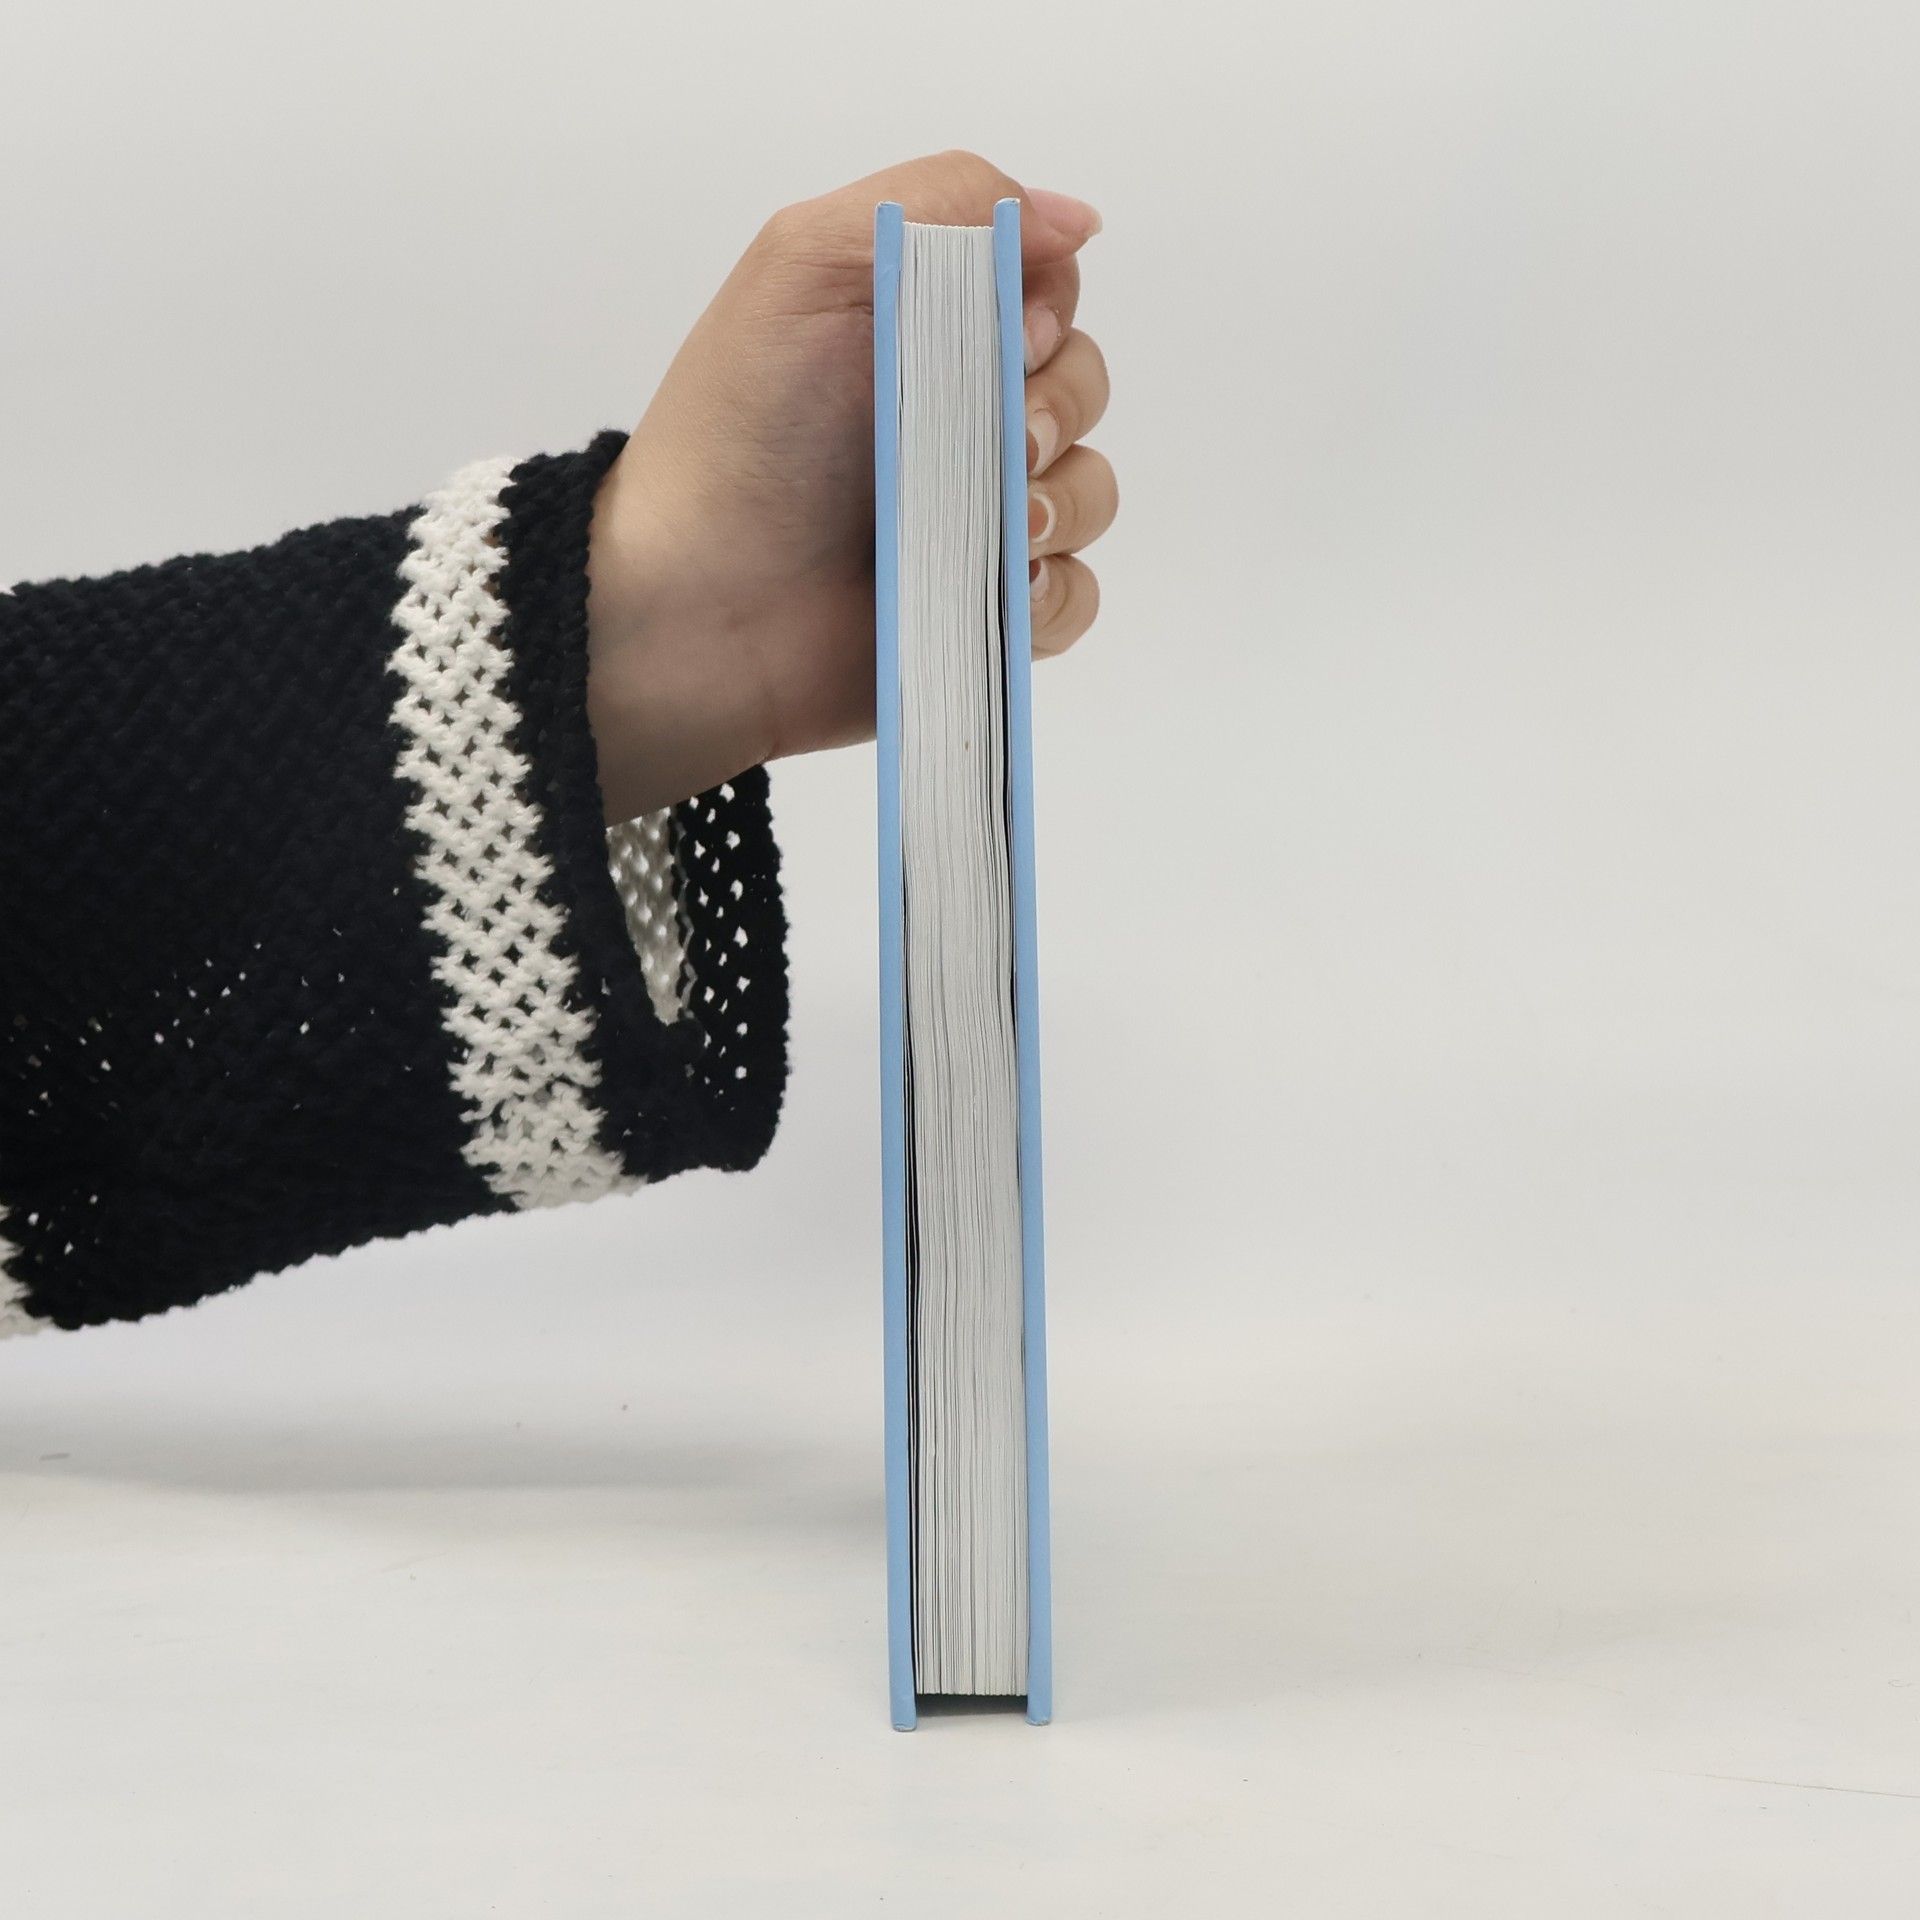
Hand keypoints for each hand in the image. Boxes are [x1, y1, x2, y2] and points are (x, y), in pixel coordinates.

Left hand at [585, 151, 1115, 821]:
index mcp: (918, 329)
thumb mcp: (806, 266)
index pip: (1045, 286)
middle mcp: (952, 419)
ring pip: (1091, 492)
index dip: (1047, 305)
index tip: (1011, 333)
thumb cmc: (734, 433)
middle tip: (1000, 440)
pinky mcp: (980, 616)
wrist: (692, 607)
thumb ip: (940, 206)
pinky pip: (1073, 598)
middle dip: (1059, 408)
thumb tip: (1075, 218)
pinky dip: (1052, 594)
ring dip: (1064, 502)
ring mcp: (971, 521)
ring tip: (1002, 527)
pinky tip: (998, 591)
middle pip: (1082, 385)